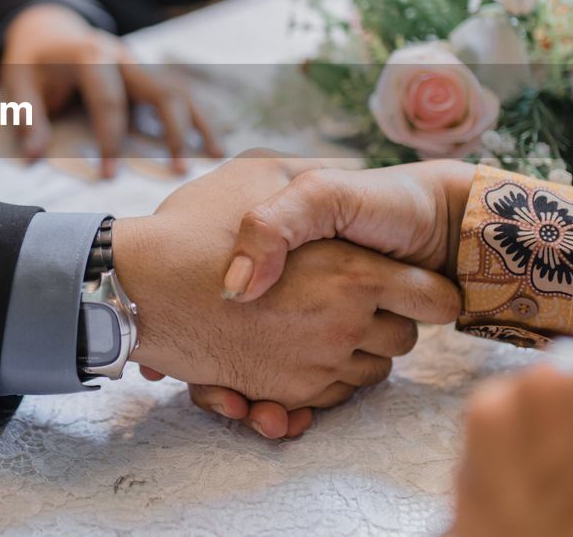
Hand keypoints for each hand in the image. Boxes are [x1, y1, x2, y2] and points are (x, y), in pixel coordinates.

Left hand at [0, 4, 221, 176]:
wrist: (46, 28)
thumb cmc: (33, 61)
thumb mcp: (18, 83)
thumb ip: (28, 117)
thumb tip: (34, 156)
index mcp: (90, 55)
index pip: (108, 100)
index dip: (110, 139)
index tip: (111, 175)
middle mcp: (122, 55)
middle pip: (160, 88)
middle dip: (173, 130)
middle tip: (179, 170)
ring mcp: (139, 62)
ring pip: (179, 88)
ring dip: (199, 122)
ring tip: (215, 157)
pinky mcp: (146, 72)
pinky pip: (179, 92)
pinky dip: (197, 117)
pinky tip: (212, 144)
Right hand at [111, 150, 461, 436]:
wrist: (141, 285)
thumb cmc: (202, 226)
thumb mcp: (266, 176)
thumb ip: (318, 180)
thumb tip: (349, 181)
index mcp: (349, 269)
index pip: (430, 298)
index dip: (431, 293)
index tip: (426, 289)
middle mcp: (340, 323)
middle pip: (403, 339)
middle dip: (390, 321)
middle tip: (365, 297)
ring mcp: (313, 363)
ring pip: (370, 371)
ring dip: (358, 352)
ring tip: (327, 321)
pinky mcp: (284, 391)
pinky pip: (330, 396)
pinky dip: (325, 378)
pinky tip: (301, 347)